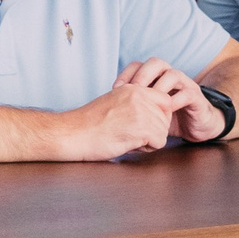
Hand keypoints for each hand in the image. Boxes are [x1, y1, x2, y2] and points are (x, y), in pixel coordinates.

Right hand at [64, 61, 199, 159]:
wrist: (72, 134)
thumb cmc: (88, 124)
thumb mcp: (113, 102)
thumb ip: (134, 103)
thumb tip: (152, 113)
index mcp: (132, 88)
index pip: (164, 100)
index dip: (158, 115)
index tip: (142, 124)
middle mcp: (139, 96)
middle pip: (166, 116)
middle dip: (154, 129)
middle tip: (131, 133)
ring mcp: (141, 111)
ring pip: (163, 130)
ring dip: (149, 140)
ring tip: (127, 139)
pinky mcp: (141, 128)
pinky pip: (159, 142)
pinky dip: (146, 148)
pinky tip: (128, 144)